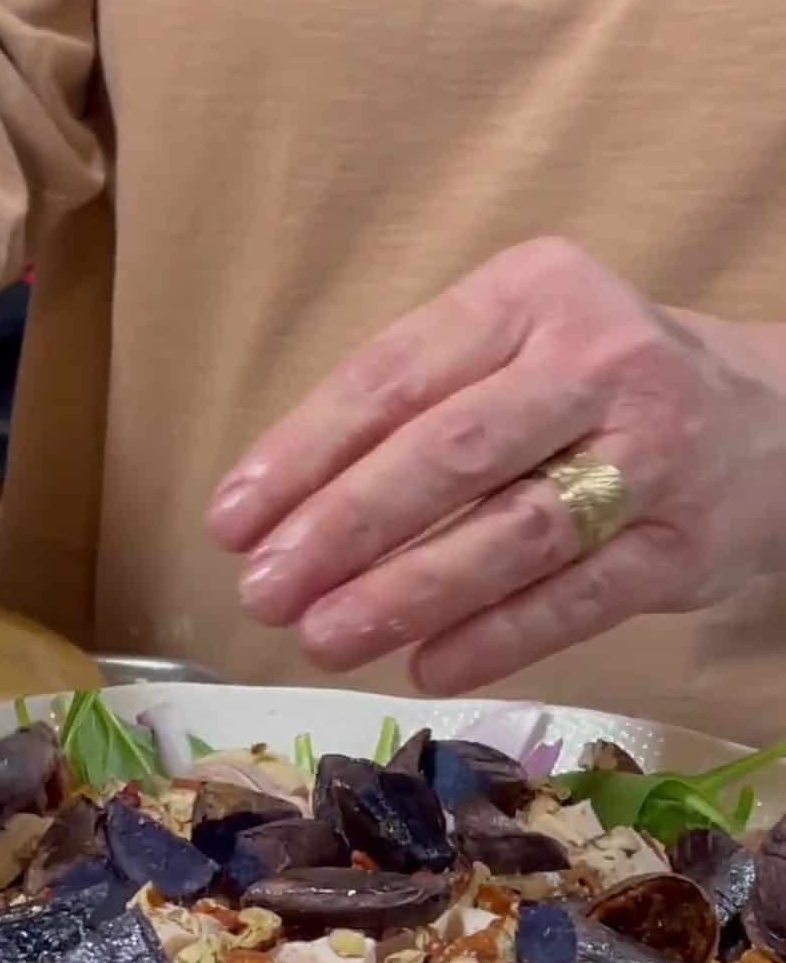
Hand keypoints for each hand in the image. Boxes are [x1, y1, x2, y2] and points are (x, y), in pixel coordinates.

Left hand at [209, 238, 785, 690]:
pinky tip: (425, 667)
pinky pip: (578, 599)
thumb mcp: (510, 351)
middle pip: (450, 452)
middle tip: (263, 591)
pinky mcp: (682, 545)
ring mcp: (651, 454)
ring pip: (513, 531)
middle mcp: (597, 361)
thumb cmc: (592, 386)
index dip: (304, 452)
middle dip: (343, 528)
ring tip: (323, 637)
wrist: (770, 420)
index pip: (395, 375)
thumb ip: (411, 409)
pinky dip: (498, 637)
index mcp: (530, 294)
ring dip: (408, 591)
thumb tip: (279, 513)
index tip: (231, 521)